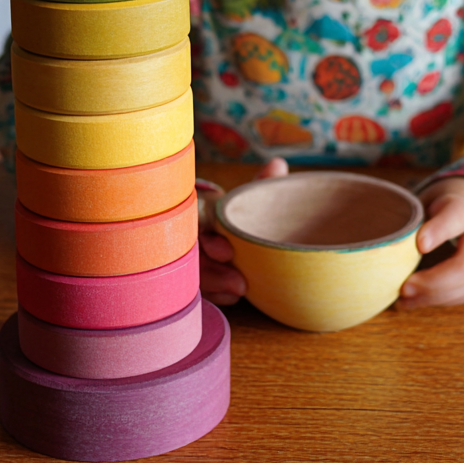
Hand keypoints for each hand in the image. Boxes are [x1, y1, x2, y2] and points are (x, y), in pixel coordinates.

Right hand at [197, 157, 288, 305]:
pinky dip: (215, 294)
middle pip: (190, 254)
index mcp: (198, 209)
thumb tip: (278, 164)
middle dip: (213, 271)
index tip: (228, 251)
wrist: (216, 231)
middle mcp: (187, 232)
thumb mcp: (243, 199)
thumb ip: (258, 186)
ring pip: (191, 273)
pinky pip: (196, 288)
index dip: (209, 238)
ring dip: (215, 285)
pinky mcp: (189, 276)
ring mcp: (185, 256)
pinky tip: (232, 297)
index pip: (195, 221)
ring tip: (240, 290)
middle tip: (239, 283)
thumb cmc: (231, 213)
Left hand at [398, 177, 463, 308]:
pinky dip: (443, 300)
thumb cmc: (441, 207)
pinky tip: (418, 300)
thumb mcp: (426, 201)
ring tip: (406, 298)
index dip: (440, 230)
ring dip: (437, 296)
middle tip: (405, 287)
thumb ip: (410, 219)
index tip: (419, 245)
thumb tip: (380, 246)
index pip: (459, 215)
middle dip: (436, 281)